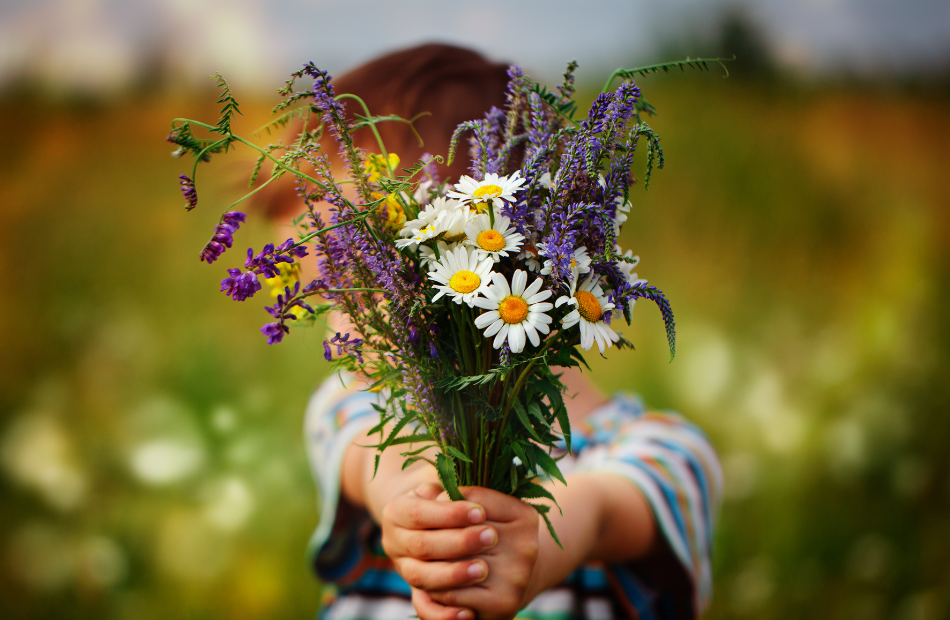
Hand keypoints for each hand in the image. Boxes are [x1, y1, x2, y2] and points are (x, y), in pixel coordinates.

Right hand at [380, 482, 498, 619]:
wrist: (424, 519)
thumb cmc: (440, 496)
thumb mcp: (439, 485)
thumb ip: (448, 489)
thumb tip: (465, 496)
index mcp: (396, 511)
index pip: (419, 514)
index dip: (450, 514)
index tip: (480, 512)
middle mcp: (393, 541)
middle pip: (422, 546)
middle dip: (458, 543)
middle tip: (491, 537)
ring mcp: (403, 568)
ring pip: (421, 578)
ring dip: (453, 575)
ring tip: (483, 569)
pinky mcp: (415, 592)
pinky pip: (424, 608)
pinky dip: (443, 614)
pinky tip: (468, 614)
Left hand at [428, 487, 540, 619]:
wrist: (509, 582)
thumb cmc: (487, 539)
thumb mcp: (478, 512)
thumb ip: (453, 496)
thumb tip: (423, 491)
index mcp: (524, 515)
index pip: (474, 499)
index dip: (446, 499)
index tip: (432, 501)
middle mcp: (526, 545)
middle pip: (464, 533)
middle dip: (434, 532)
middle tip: (417, 531)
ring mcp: (517, 576)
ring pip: (454, 564)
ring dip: (431, 562)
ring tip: (420, 557)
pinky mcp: (503, 604)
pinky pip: (453, 593)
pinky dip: (435, 588)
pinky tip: (430, 582)